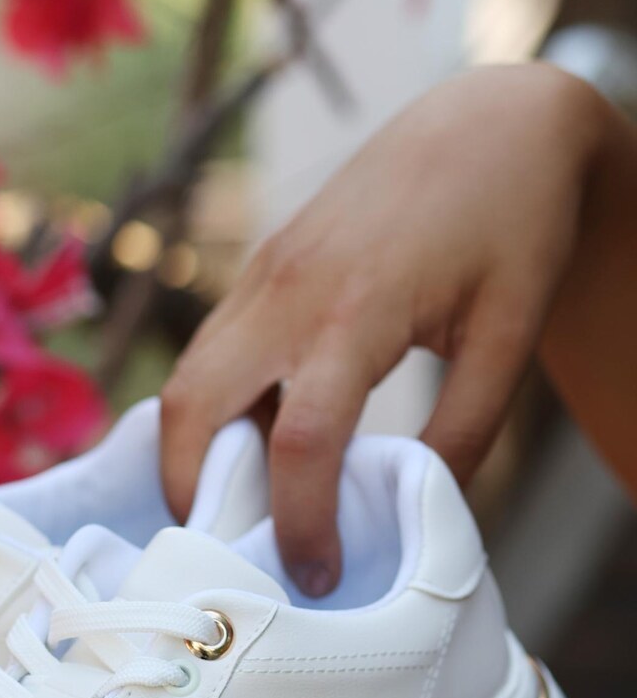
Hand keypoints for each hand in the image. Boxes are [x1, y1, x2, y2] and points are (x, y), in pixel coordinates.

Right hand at [161, 64, 606, 594]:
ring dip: (190, 454)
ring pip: (185, 381)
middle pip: (193, 411)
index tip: (318, 576)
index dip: (301, 523)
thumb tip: (414, 512)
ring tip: (232, 514)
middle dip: (193, 495)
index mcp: (357, 312)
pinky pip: (208, 354)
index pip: (300, 442)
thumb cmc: (512, 224)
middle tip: (231, 555)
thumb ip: (464, 431)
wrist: (488, 121)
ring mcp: (263, 277)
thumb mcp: (509, 336)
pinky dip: (208, 412)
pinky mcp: (260, 270)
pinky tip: (248, 449)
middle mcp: (288, 293)